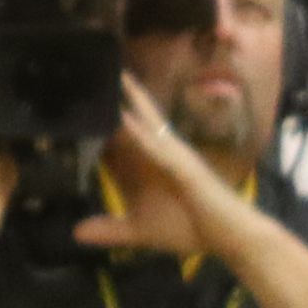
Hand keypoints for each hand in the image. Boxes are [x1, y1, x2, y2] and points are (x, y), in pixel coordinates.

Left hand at [75, 75, 249, 261]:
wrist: (231, 240)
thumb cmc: (192, 230)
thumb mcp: (140, 231)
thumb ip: (111, 229)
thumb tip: (77, 231)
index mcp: (149, 166)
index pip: (118, 138)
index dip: (99, 119)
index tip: (77, 99)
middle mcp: (162, 154)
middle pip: (135, 119)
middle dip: (117, 96)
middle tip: (93, 67)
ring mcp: (175, 158)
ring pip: (148, 124)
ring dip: (132, 101)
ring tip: (112, 75)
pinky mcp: (186, 169)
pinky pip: (159, 148)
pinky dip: (141, 134)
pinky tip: (125, 119)